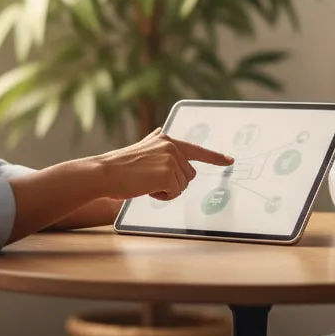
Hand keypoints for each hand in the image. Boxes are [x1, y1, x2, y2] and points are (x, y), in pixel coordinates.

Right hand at [96, 129, 232, 201]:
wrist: (105, 172)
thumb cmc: (121, 166)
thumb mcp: (143, 149)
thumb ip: (158, 146)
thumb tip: (166, 141)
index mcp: (167, 139)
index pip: (196, 149)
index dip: (215, 157)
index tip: (229, 160)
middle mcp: (171, 146)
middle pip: (189, 174)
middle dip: (174, 182)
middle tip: (151, 180)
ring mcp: (171, 159)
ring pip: (182, 185)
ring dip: (166, 190)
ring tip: (145, 182)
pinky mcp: (167, 173)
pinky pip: (174, 193)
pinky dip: (162, 196)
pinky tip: (146, 188)